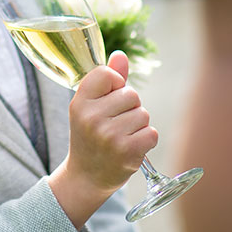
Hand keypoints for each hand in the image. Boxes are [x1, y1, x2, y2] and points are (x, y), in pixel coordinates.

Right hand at [47, 51, 158, 227]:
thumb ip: (106, 80)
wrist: (86, 177)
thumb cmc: (90, 136)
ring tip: (121, 137)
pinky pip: (151, 133)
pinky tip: (131, 148)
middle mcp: (92, 117)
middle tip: (113, 125)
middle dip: (129, 108)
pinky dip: (146, 140)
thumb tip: (121, 55)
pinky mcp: (127, 151)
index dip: (114, 84)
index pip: (106, 73)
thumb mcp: (90, 107)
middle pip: (131, 94)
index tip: (107, 99)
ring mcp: (109, 135)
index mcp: (79, 102)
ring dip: (138, 125)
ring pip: (143, 114)